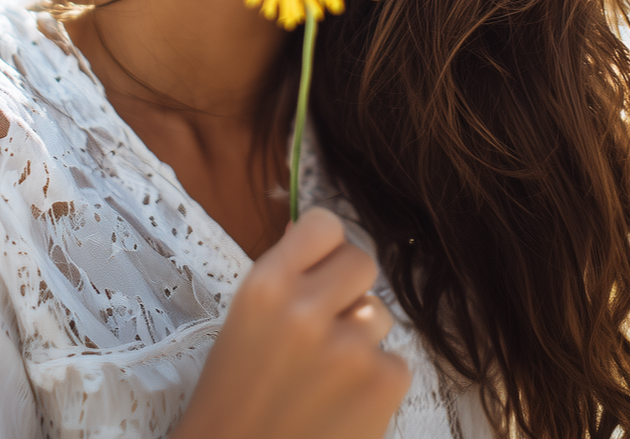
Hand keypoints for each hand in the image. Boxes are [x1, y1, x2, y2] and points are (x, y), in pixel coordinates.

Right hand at [172, 206, 410, 438]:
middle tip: (327, 323)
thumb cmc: (235, 398)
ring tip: (326, 374)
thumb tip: (310, 232)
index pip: (324, 225)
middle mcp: (307, 309)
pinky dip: (375, 382)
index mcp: (267, 286)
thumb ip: (283, 276)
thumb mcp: (246, 322)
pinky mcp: (382, 384)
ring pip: (380, 312)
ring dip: (362, 338)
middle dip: (349, 289)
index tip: (320, 267)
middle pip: (362, 261)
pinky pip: (395, 361)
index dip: (325, 247)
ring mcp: (349, 347)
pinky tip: (343, 404)